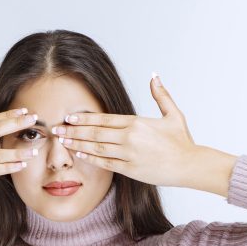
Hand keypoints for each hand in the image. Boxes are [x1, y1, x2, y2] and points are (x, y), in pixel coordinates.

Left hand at [48, 75, 230, 188]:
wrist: (190, 165)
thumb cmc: (182, 141)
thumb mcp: (173, 114)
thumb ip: (161, 95)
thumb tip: (154, 75)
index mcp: (137, 123)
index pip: (104, 119)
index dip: (84, 118)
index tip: (68, 117)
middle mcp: (130, 138)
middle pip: (95, 133)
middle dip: (73, 131)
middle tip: (56, 129)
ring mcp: (129, 155)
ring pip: (97, 148)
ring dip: (77, 144)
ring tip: (62, 142)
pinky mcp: (130, 170)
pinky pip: (106, 163)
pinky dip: (92, 158)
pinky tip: (80, 155)